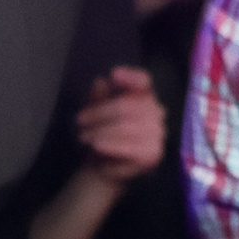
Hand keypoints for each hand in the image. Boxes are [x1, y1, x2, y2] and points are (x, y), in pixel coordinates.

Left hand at [75, 67, 165, 183]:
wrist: (106, 164)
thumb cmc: (104, 133)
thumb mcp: (97, 112)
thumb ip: (99, 97)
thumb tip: (100, 81)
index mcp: (146, 97)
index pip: (144, 81)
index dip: (130, 76)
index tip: (113, 74)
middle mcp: (157, 112)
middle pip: (127, 105)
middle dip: (99, 113)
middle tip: (80, 120)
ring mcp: (157, 133)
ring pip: (125, 126)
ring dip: (100, 131)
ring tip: (83, 136)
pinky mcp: (153, 153)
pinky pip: (129, 146)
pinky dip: (110, 145)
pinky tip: (96, 145)